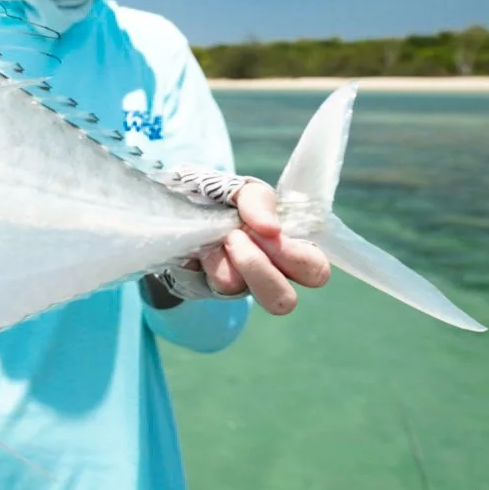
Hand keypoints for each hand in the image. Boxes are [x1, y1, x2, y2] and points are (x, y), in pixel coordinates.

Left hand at [196, 181, 329, 314]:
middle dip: (263, 269)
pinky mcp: (219, 291)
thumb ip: (258, 200)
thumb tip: (271, 228)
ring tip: (224, 239)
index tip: (266, 229)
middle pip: (287, 299)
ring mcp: (246, 286)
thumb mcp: (240, 189)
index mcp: (291, 247)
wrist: (174, 206)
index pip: (314, 268)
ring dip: (243, 267)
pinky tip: (204, 246)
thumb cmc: (218, 197)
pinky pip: (223, 287)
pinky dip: (214, 262)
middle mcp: (273, 274)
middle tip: (237, 237)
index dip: (293, 254)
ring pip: (258, 301)